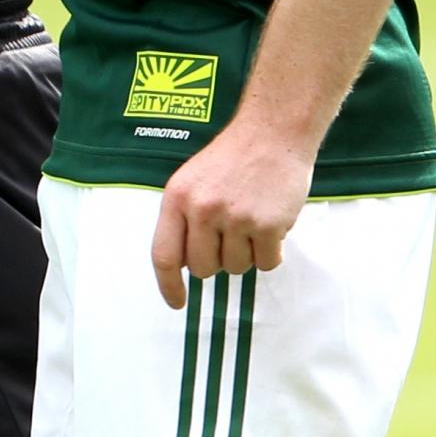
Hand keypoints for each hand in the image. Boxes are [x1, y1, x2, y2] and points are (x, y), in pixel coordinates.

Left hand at [150, 118, 312, 308]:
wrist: (271, 134)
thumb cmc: (230, 160)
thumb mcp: (191, 182)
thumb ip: (184, 219)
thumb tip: (184, 265)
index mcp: (176, 199)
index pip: (164, 255)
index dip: (169, 285)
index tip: (178, 302)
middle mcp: (202, 210)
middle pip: (203, 268)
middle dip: (216, 262)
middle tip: (229, 239)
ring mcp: (235, 218)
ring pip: (236, 268)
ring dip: (245, 255)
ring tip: (250, 223)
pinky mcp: (267, 225)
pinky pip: (266, 263)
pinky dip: (270, 253)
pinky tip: (270, 226)